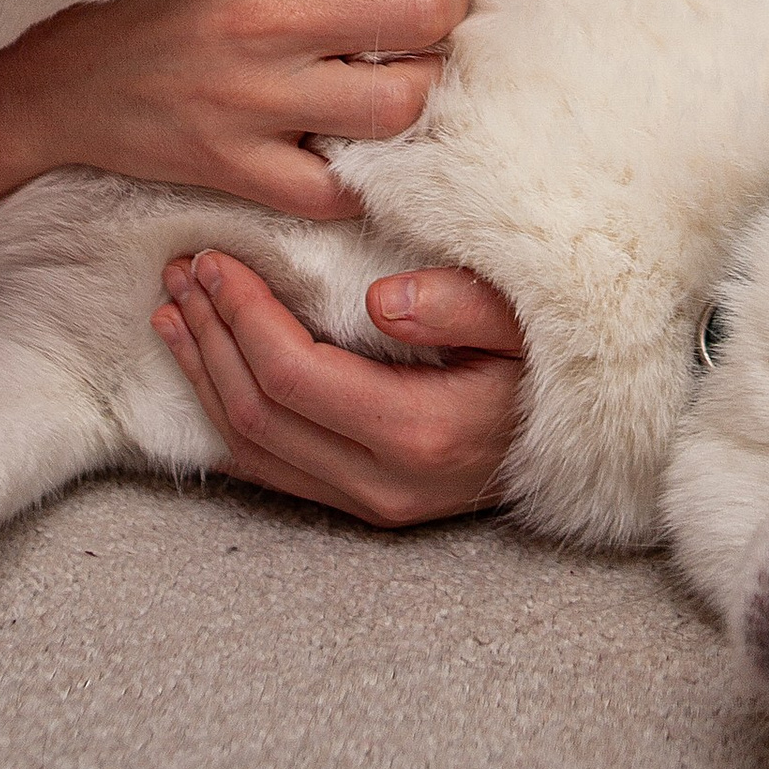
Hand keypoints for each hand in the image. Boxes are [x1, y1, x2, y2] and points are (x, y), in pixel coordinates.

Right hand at [0, 0, 466, 221]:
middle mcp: (267, 10)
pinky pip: (340, 189)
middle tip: (426, 3)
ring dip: (413, 89)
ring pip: (402, 104)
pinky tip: (345, 142)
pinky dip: (355, 174)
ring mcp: (253, 97)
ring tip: (394, 72)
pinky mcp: (236, 167)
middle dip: (446, 3)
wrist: (40, 71)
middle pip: (429, 9)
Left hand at [153, 251, 526, 525]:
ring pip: (254, 447)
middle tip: (181, 273)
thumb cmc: (560, 363)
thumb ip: (461, 302)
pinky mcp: (366, 509)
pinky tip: (202, 374)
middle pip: (260, 412)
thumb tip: (378, 300)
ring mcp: (373, 505)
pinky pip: (273, 472)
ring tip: (174, 313)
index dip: (242, 316)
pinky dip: (225, 418)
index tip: (215, 259)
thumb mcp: (531, 319)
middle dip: (210, 336)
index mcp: (419, 432)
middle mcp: (385, 484)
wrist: (594, 443)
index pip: (294, 375)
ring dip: (204, 375)